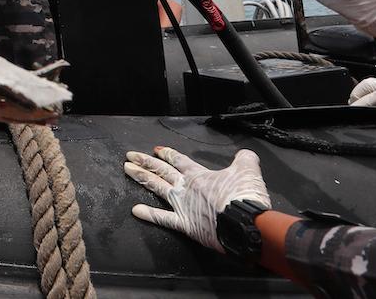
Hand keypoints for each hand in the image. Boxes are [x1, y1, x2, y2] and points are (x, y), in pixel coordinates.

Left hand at [124, 146, 269, 251]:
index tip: (156, 150)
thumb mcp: (248, 171)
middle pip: (162, 171)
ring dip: (142, 178)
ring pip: (157, 188)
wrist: (246, 223)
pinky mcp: (185, 224)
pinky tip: (135, 210)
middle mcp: (187, 188)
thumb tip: (246, 154)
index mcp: (200, 175)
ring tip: (127, 170)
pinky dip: (149, 215)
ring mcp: (183, 206)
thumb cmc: (245, 198)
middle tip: (130, 156)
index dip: (167, 154)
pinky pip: (163, 219)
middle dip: (145, 162)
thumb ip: (245, 160)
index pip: (179, 160)